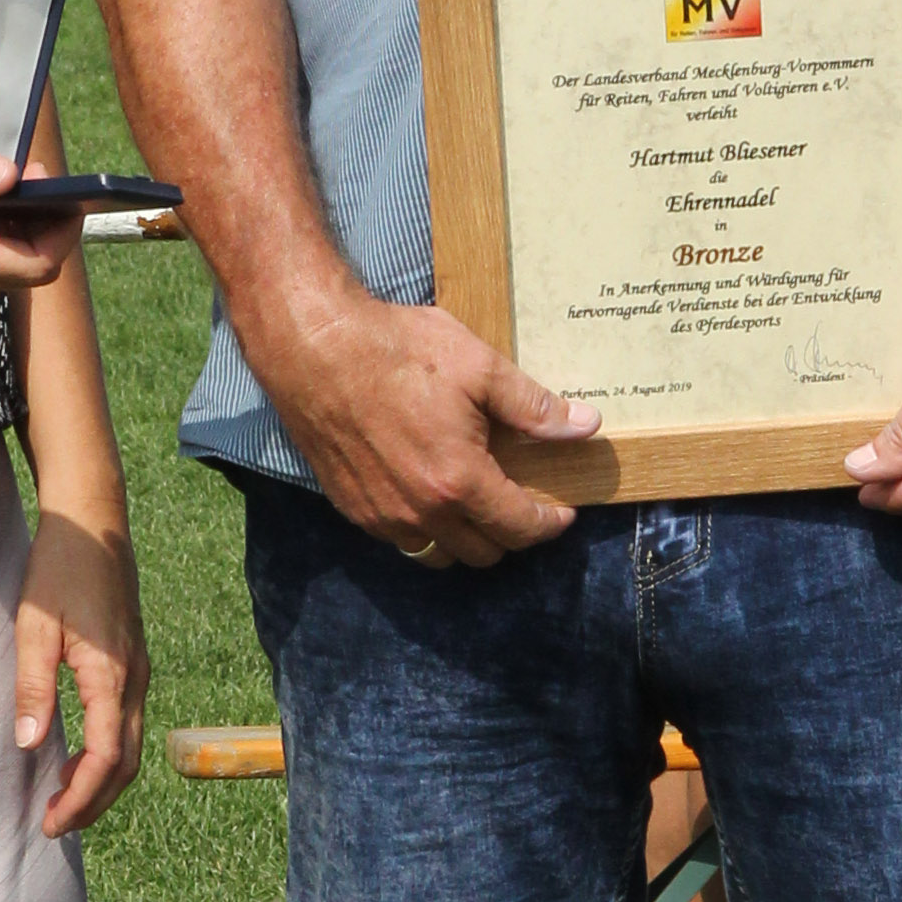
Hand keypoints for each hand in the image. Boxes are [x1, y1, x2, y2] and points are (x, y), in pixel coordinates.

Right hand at [0, 119, 78, 294]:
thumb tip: (12, 177)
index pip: (33, 265)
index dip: (61, 234)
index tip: (68, 196)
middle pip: (28, 269)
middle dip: (49, 228)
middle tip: (44, 180)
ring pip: (11, 265)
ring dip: (29, 228)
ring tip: (24, 181)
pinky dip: (7, 229)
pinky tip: (1, 195)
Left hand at [12, 508, 147, 838]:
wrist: (93, 519)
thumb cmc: (59, 567)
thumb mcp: (35, 626)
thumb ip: (33, 686)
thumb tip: (30, 744)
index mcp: (111, 674)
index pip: (105, 758)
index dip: (80, 798)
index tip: (50, 824)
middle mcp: (135, 677)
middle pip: (126, 761)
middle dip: (94, 801)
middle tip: (54, 825)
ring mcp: (139, 667)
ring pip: (131, 744)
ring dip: (102, 779)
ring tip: (61, 798)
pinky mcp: (134, 658)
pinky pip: (128, 721)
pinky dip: (108, 751)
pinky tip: (75, 753)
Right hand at [251, 291, 597, 567]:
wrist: (315, 347)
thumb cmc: (396, 349)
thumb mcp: (479, 367)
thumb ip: (534, 406)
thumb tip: (586, 426)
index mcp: (458, 481)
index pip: (519, 528)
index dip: (549, 524)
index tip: (562, 512)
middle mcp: (420, 512)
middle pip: (483, 553)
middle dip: (510, 533)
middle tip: (520, 500)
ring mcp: (382, 516)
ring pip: (439, 554)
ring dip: (465, 538)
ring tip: (475, 501)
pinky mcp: (352, 508)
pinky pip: (400, 539)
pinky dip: (424, 527)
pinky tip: (428, 490)